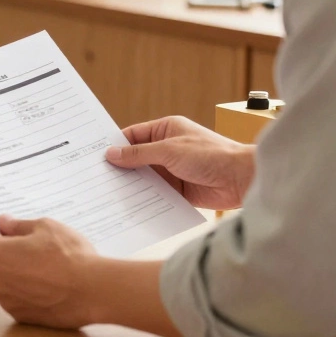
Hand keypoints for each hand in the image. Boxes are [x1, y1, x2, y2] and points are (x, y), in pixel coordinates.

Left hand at [0, 216, 96, 329]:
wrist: (93, 291)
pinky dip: (22, 287)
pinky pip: (13, 295)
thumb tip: (4, 223)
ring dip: (11, 269)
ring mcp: (6, 300)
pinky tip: (43, 282)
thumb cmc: (70, 257)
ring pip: (0, 278)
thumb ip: (17, 225)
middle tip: (23, 241)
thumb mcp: (44, 227)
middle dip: (0, 247)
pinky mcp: (20, 314)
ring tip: (38, 263)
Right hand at [106, 116, 254, 209]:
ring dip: (132, 185)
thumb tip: (112, 154)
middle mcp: (167, 149)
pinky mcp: (178, 190)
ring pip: (144, 177)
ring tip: (108, 193)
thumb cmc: (210, 155)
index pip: (133, 136)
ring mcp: (172, 170)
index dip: (116, 145)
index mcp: (166, 130)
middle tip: (96, 177)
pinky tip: (129, 206)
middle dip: (120, 167)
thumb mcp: (168, 150)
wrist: (240, 179)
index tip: (95, 155)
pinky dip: (144, 199)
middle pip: (136, 158)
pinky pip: (155, 194)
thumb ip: (138, 154)